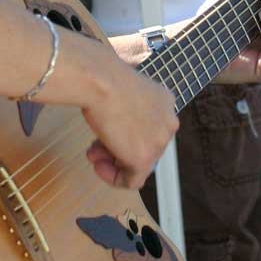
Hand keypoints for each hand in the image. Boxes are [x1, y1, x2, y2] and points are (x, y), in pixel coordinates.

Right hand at [83, 56, 177, 189]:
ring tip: (92, 155)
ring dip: (112, 162)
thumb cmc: (104, 80)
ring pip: (137, 163)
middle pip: (142, 145)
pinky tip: (98, 167)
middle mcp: (169, 123)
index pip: (148, 128)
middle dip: (116, 148)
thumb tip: (117, 129)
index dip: (123, 133)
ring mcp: (159, 142)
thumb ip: (127, 111)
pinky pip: (132, 180)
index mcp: (165, 103)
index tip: (105, 133)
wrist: (101, 82)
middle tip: (94, 148)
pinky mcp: (145, 158)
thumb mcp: (122, 92)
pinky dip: (113, 178)